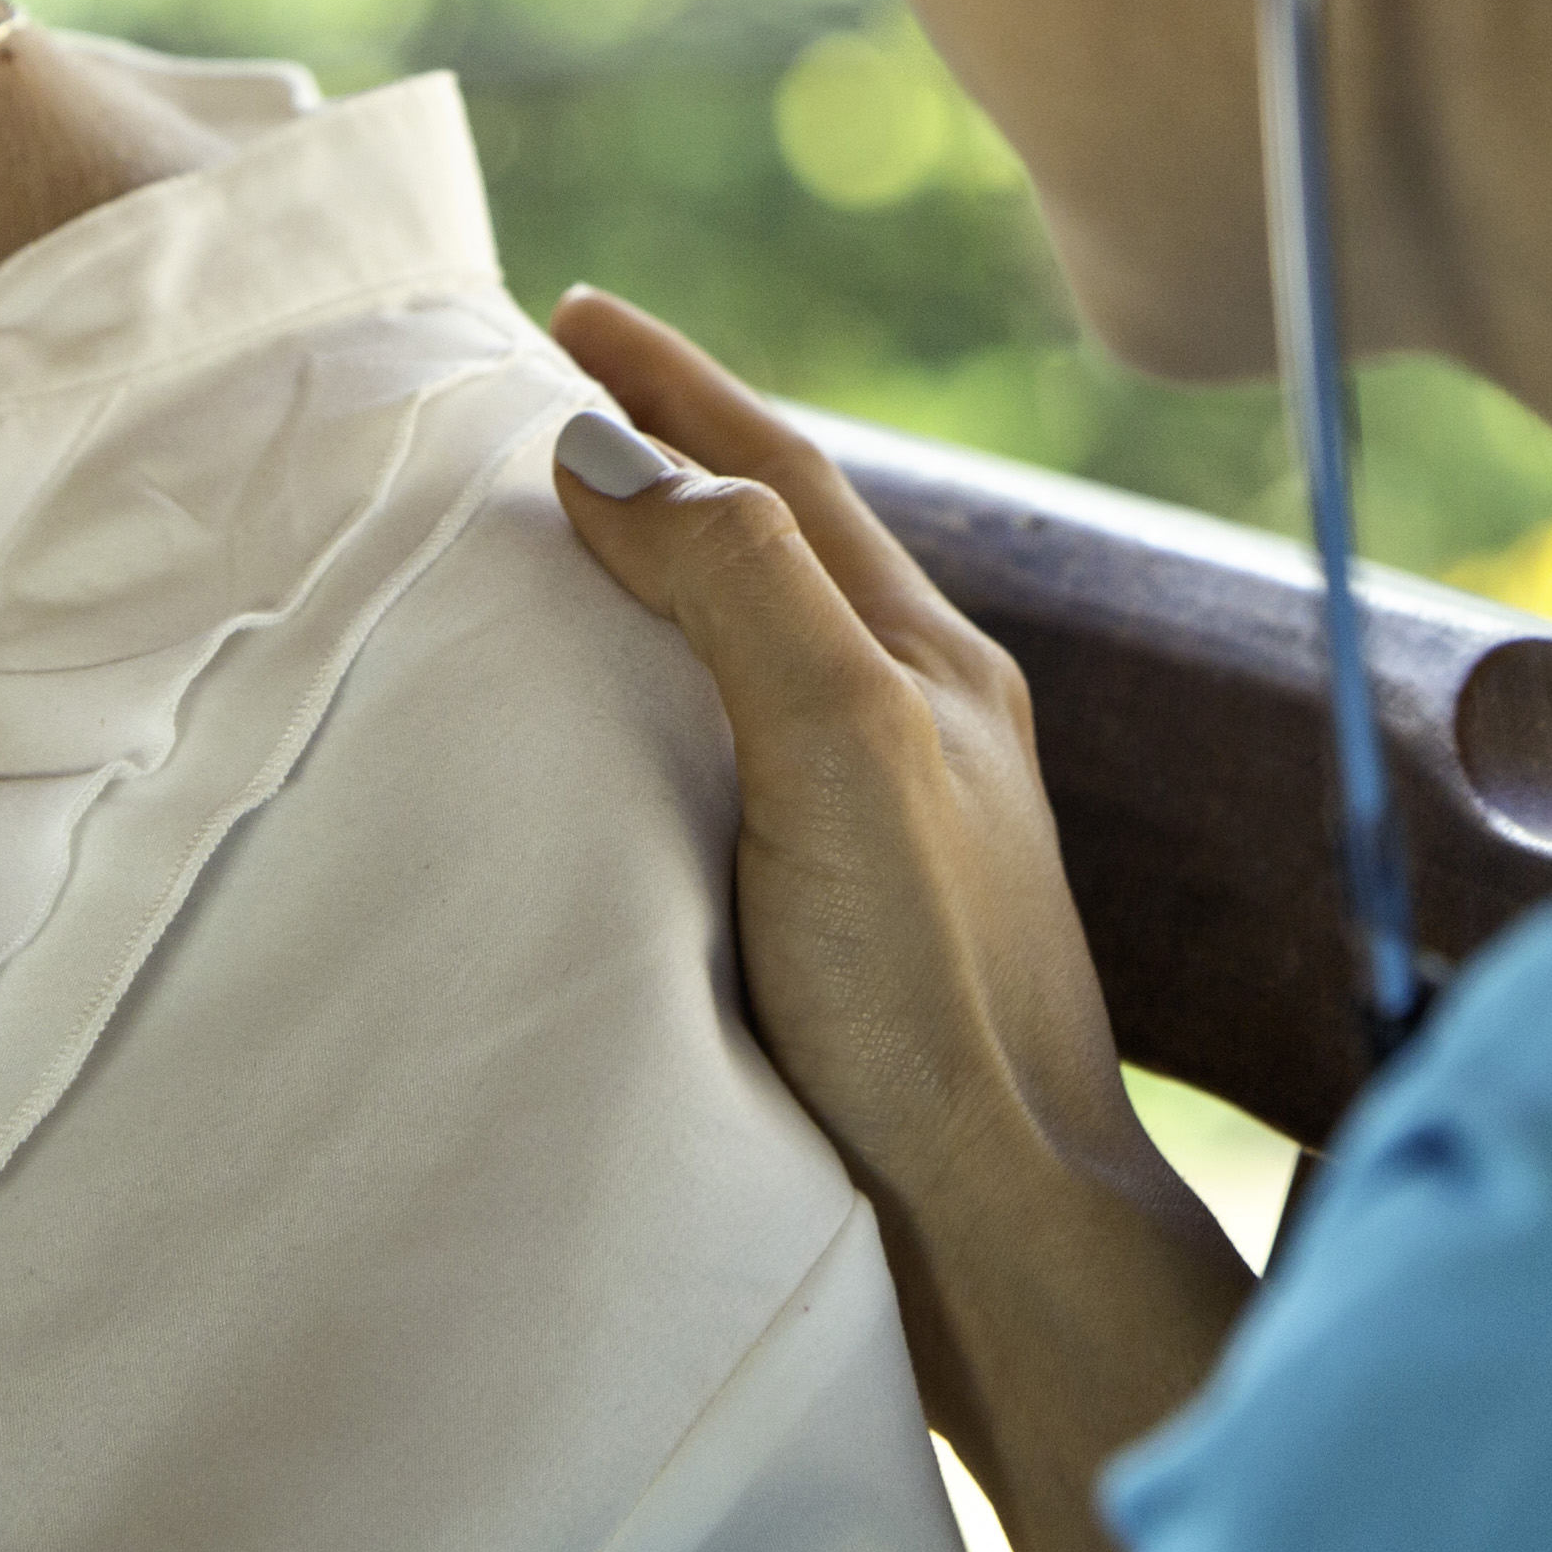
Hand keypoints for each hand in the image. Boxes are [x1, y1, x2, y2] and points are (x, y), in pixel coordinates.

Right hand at [546, 288, 1251, 1551]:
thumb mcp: (841, 743)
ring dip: (670, 584)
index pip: (785, 474)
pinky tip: (620, 757)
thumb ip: (740, 583)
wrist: (1001, 1237)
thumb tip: (612, 450)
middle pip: (781, 548)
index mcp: (934, 667)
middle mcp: (923, 731)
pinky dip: (669, 711)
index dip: (675, 386)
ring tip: (565, 547)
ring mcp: (894, 832)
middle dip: (671, 460)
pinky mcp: (849, 934)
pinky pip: (742, 763)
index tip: (570, 314)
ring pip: (766, 657)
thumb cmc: (933, 994)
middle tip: (549, 400)